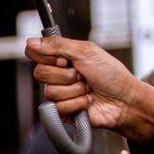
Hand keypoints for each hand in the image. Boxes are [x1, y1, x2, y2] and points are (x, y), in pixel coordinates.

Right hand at [24, 36, 153, 143]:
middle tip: (81, 74)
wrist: (123, 100)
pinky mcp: (62, 111)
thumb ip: (57, 45)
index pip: (35, 53)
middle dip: (65, 75)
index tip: (64, 59)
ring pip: (50, 92)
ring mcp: (59, 94)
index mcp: (61, 57)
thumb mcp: (86, 52)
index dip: (47, 56)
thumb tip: (30, 41)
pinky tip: (87, 101)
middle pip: (40, 73)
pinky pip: (58, 108)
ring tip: (87, 89)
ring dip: (74, 90)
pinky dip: (77, 103)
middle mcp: (57, 75)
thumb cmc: (111, 74)